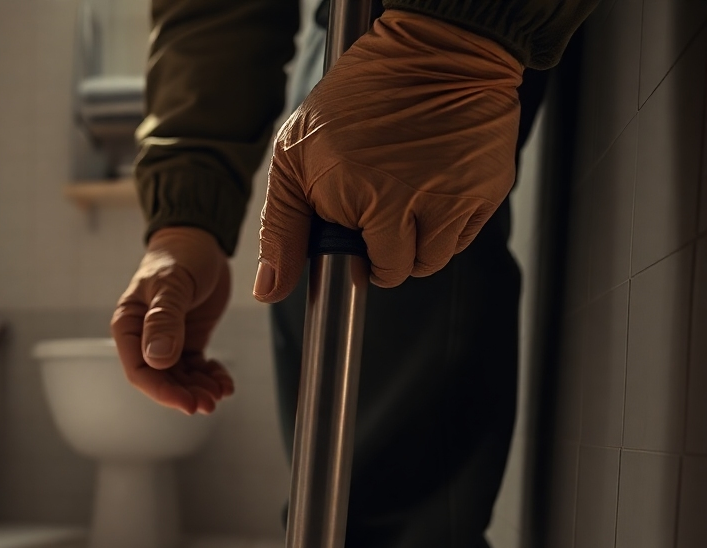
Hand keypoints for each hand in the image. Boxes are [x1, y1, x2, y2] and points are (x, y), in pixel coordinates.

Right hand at [111, 226, 234, 414]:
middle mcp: (145, 337)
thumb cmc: (179, 255)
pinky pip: (197, 369)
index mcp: (130, 325)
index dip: (161, 391)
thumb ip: (164, 320)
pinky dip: (210, 378)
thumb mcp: (172, 284)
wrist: (200, 240)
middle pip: (161, 379)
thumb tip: (157, 358)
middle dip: (184, 394)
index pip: (139, 369)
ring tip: (219, 393)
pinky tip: (224, 382)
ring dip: (199, 389)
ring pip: (180, 378)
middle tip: (209, 404)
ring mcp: (168, 341)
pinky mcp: (188, 340)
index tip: (186, 402)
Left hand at [254, 11, 522, 297]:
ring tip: (408, 199)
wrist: (435, 47)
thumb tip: (269, 291)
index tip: (355, 230)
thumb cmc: (356, 98)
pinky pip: (465, 235)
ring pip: (435, 258)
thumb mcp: (294, 158)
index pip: (366, 270)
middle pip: (402, 271)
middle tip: (380, 211)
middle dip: (388, 253)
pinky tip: (435, 185)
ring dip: (420, 243)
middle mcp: (411, 201)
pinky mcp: (489, 188)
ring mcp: (455, 196)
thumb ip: (282, 229)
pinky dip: (450, 222)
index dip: (358, 255)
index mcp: (362, 196)